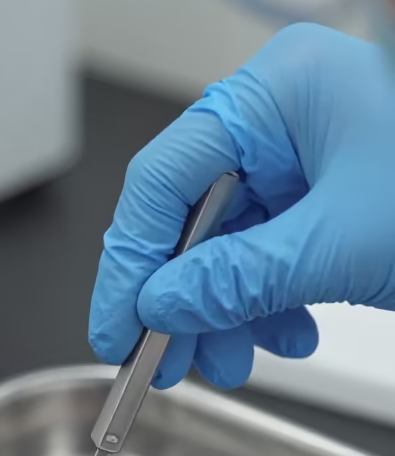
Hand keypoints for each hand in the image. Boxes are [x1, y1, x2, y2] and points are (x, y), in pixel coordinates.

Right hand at [90, 24, 394, 389]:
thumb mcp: (337, 246)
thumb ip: (237, 278)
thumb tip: (161, 303)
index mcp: (276, 92)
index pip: (164, 177)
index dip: (133, 260)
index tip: (118, 327)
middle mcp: (285, 115)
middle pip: (194, 214)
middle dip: (185, 298)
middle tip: (168, 360)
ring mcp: (309, 152)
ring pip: (232, 241)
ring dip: (229, 311)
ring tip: (235, 363)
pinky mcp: (330, 190)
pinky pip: (273, 249)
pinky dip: (271, 300)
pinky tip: (292, 332)